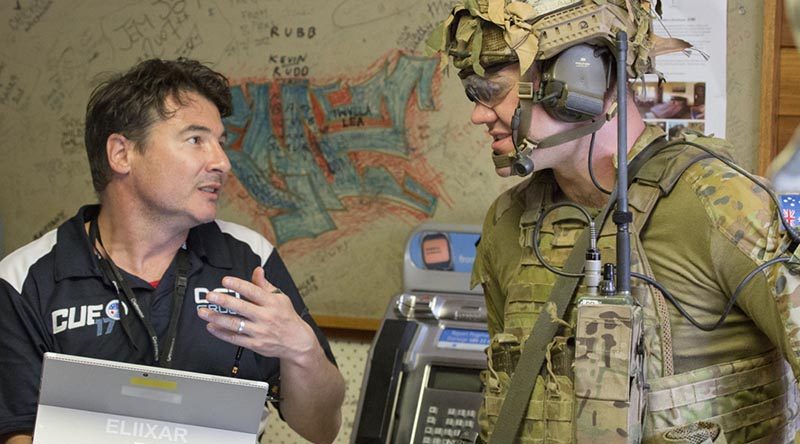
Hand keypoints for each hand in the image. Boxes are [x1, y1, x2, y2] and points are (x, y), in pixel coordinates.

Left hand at [197, 267, 318, 361]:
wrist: (297, 342)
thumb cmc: (286, 317)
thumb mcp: (280, 298)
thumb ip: (264, 285)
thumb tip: (257, 271)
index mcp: (271, 303)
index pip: (252, 291)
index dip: (238, 285)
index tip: (225, 281)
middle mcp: (265, 316)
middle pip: (241, 307)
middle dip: (223, 301)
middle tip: (210, 296)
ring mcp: (259, 331)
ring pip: (234, 324)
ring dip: (216, 318)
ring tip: (203, 312)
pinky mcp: (255, 344)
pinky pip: (234, 338)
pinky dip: (221, 333)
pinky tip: (211, 327)